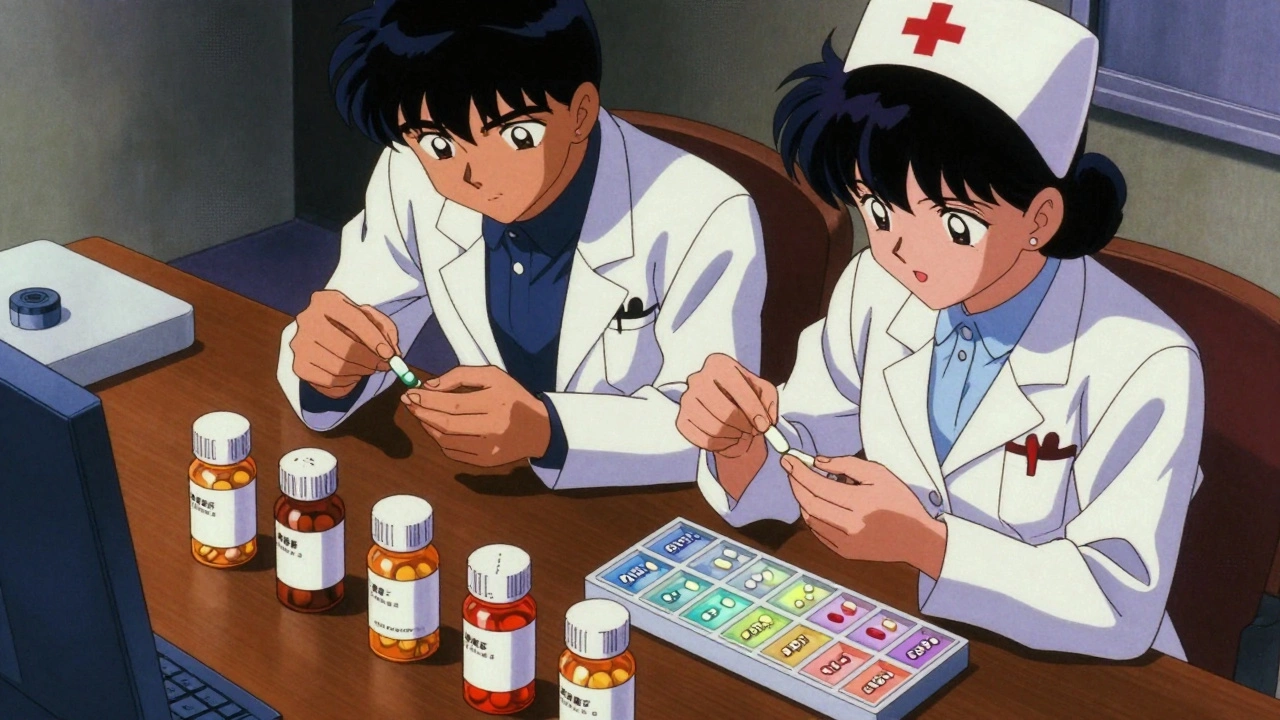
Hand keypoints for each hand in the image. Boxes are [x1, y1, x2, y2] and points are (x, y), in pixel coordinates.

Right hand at [291, 290, 400, 398]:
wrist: (323, 334)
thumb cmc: (352, 324)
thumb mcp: (370, 318)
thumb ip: (386, 331)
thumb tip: (393, 355)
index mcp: (326, 301)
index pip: (354, 320)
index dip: (374, 340)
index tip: (390, 355)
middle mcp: (307, 320)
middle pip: (345, 348)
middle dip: (370, 360)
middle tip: (384, 366)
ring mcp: (300, 345)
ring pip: (339, 368)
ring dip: (361, 372)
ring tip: (367, 367)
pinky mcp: (299, 366)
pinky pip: (330, 382)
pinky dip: (347, 382)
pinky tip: (351, 374)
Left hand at [400, 366, 550, 467]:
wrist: (540, 429)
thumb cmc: (512, 397)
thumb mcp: (493, 376)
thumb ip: (460, 375)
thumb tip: (429, 386)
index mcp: (496, 402)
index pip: (454, 403)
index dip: (427, 399)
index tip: (409, 393)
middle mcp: (493, 427)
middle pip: (447, 424)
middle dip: (422, 413)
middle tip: (408, 403)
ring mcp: (489, 448)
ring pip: (447, 440)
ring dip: (428, 427)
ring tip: (422, 414)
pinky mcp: (486, 462)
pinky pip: (453, 453)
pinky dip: (440, 440)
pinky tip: (437, 429)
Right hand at [678, 353, 777, 454]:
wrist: (725, 410)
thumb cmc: (745, 398)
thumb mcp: (763, 393)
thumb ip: (769, 403)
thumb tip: (764, 422)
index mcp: (718, 364)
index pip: (737, 388)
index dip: (753, 409)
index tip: (764, 426)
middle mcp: (698, 379)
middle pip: (725, 412)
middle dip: (743, 425)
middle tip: (752, 431)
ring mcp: (686, 400)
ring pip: (715, 428)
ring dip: (734, 435)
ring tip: (740, 432)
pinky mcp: (681, 420)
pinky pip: (704, 440)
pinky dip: (721, 444)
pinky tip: (727, 437)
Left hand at [782, 455, 947, 578]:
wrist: (916, 539)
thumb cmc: (899, 501)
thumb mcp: (879, 474)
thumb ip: (847, 464)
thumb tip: (817, 462)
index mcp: (861, 503)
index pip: (818, 486)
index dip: (799, 472)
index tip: (788, 460)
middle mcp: (850, 525)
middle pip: (809, 503)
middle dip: (795, 483)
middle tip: (791, 469)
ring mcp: (845, 543)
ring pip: (810, 518)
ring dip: (802, 499)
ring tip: (805, 484)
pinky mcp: (844, 553)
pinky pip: (817, 532)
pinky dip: (812, 515)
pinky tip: (816, 503)